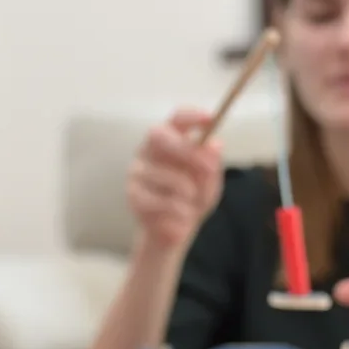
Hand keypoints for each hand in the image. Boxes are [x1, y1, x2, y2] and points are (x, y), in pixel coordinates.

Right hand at [127, 108, 223, 247]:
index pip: (177, 119)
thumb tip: (215, 145)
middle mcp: (148, 150)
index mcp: (170, 140)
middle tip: (209, 167)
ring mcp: (137, 171)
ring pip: (164, 174)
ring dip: (188, 191)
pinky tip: (182, 215)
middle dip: (186, 149)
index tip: (210, 119)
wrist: (174, 231)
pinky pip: (158, 199)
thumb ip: (211, 164)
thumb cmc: (191, 199)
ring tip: (193, 203)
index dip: (192, 116)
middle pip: (159, 135)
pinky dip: (177, 210)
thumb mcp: (209, 182)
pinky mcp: (133, 194)